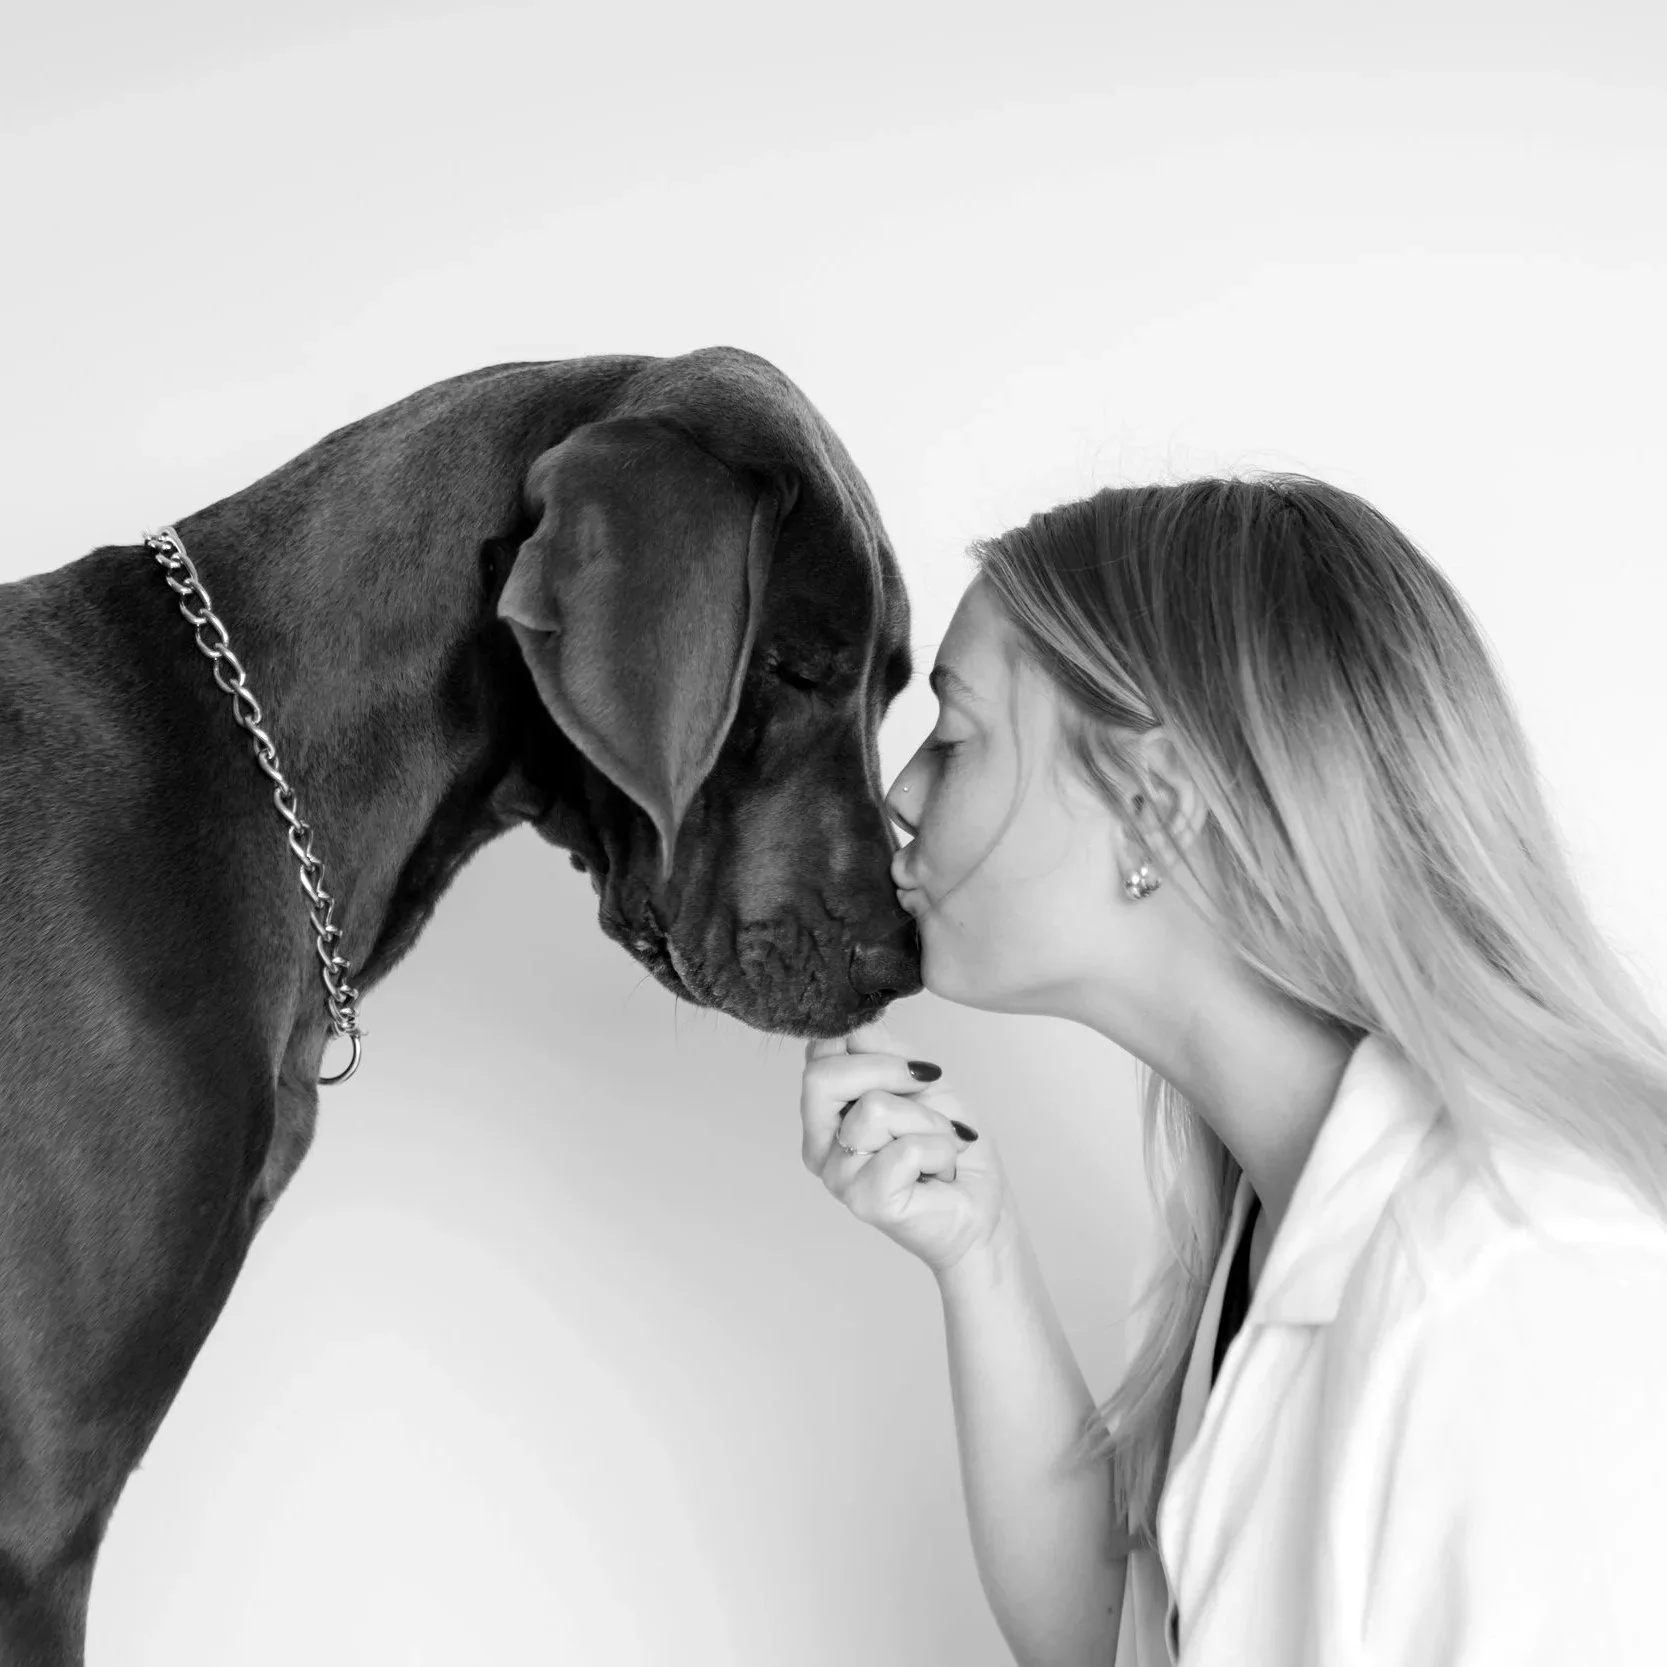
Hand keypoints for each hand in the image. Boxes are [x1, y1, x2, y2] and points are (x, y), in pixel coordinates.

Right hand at [800, 1017, 1017, 1278]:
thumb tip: (853, 1019)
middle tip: (926, 1087)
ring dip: (928, 1120)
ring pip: (875, 1109)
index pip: (818, 1054)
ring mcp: (838, 1176)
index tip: (909, 1062)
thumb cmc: (950, 1143)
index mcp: (825, 1113)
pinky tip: (940, 1171)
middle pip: (822, 1076)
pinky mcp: (865, 1201)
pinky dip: (940, 1150)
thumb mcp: (917, 1079)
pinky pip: (906, 1149)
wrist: (982, 1202)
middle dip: (889, 1070)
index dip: (866, 1044)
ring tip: (938, 1144)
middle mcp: (820, 1145)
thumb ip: (880, 1049)